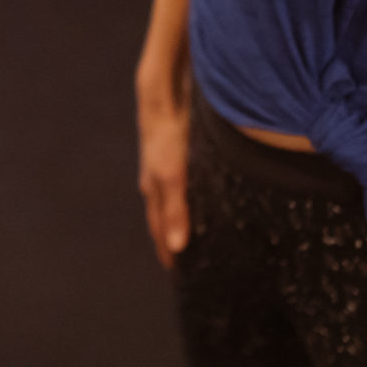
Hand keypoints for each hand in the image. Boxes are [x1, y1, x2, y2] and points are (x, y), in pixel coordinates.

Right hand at [137, 82, 190, 267]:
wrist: (164, 94)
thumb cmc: (166, 137)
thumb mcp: (171, 176)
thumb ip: (175, 210)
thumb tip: (176, 247)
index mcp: (154, 189)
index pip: (160, 228)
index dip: (166, 249)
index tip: (176, 272)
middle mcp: (159, 177)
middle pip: (167, 214)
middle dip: (174, 236)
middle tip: (189, 258)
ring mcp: (170, 162)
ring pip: (178, 197)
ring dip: (186, 215)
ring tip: (202, 229)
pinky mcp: (184, 148)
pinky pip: (191, 179)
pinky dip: (198, 193)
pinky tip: (212, 192)